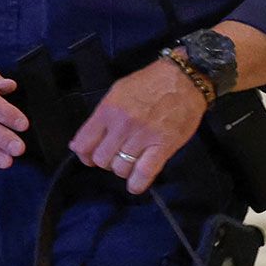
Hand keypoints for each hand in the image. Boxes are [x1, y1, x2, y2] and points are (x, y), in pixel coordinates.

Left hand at [71, 58, 209, 194]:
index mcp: (108, 110)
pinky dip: (137, 183)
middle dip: (105, 162)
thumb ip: (100, 116)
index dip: (84, 154)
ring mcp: (143, 137)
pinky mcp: (163, 147)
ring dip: (122, 170)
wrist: (184, 80)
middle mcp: (123, 125)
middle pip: (102, 159)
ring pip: (121, 168)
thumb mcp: (118, 91)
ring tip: (129, 163)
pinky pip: (144, 172)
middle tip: (114, 156)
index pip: (84, 143)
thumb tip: (81, 143)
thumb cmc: (150, 83)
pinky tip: (134, 185)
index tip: (90, 156)